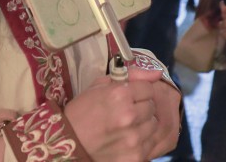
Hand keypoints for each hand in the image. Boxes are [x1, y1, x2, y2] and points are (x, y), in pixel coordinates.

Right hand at [64, 68, 179, 159]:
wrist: (68, 141)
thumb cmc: (82, 110)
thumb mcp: (100, 85)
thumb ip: (131, 75)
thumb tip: (157, 73)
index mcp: (120, 94)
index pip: (149, 89)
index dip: (139, 91)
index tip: (129, 96)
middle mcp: (130, 116)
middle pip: (152, 107)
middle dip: (142, 107)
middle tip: (126, 111)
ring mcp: (134, 139)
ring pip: (154, 125)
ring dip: (143, 124)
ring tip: (127, 126)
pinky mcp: (136, 156)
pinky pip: (150, 144)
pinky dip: (141, 141)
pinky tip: (126, 139)